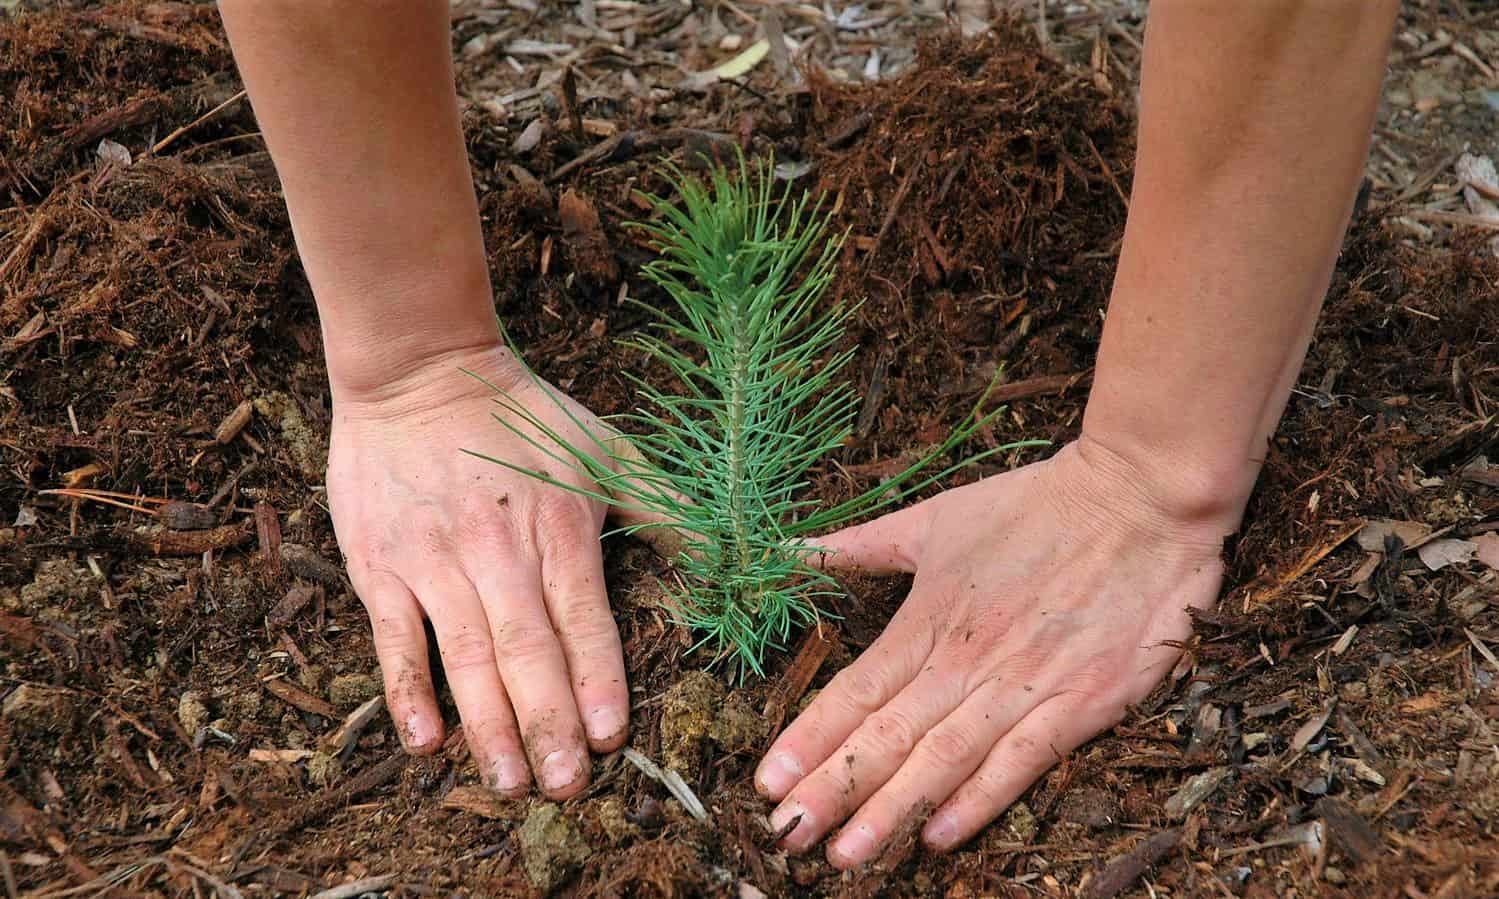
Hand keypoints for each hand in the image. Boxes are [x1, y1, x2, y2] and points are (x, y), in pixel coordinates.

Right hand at [326, 342, 629, 798]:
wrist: (419, 369)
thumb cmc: (524, 414)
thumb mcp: (607, 450)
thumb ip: (667, 508)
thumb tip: (737, 553)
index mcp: (559, 527)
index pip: (582, 617)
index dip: (597, 678)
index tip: (612, 736)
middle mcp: (497, 549)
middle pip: (526, 649)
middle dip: (548, 722)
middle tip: (566, 787)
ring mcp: (434, 559)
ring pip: (465, 655)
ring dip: (488, 724)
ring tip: (510, 782)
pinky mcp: (381, 564)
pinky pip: (394, 638)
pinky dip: (407, 691)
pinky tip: (426, 741)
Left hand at [755, 436, 1231, 866]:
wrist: (1141, 497)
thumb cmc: (1035, 505)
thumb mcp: (936, 518)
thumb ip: (862, 545)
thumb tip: (790, 551)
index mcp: (929, 617)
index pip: (856, 690)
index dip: (809, 739)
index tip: (766, 782)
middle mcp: (968, 659)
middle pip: (888, 735)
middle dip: (834, 790)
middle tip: (787, 836)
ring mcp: (1025, 684)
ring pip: (944, 758)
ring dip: (891, 810)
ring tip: (846, 854)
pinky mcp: (1083, 702)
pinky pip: (1022, 762)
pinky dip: (979, 800)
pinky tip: (938, 836)